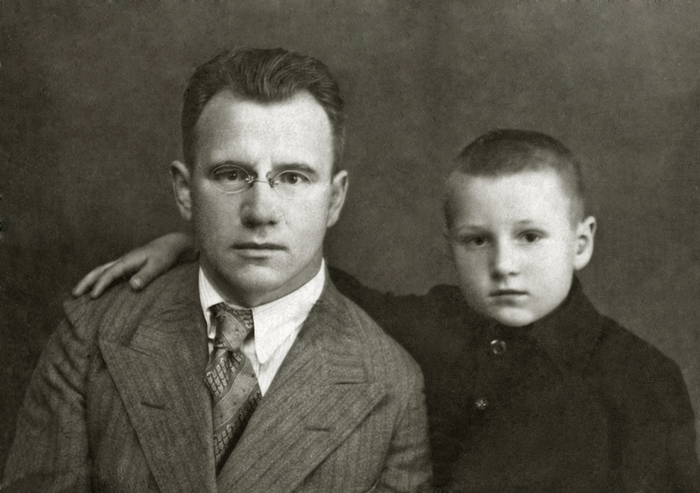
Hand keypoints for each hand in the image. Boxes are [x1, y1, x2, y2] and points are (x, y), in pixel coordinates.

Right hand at [72, 232, 194, 297]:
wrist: (172, 244)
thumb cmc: (166, 255)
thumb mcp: (159, 266)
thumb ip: (146, 276)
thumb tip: (132, 286)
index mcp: (128, 260)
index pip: (109, 274)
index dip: (100, 286)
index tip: (92, 298)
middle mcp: (123, 260)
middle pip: (99, 271)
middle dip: (86, 282)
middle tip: (74, 295)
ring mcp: (125, 262)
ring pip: (102, 271)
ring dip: (90, 280)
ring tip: (79, 292)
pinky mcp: (129, 266)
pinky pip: (110, 273)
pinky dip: (101, 280)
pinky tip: (100, 289)